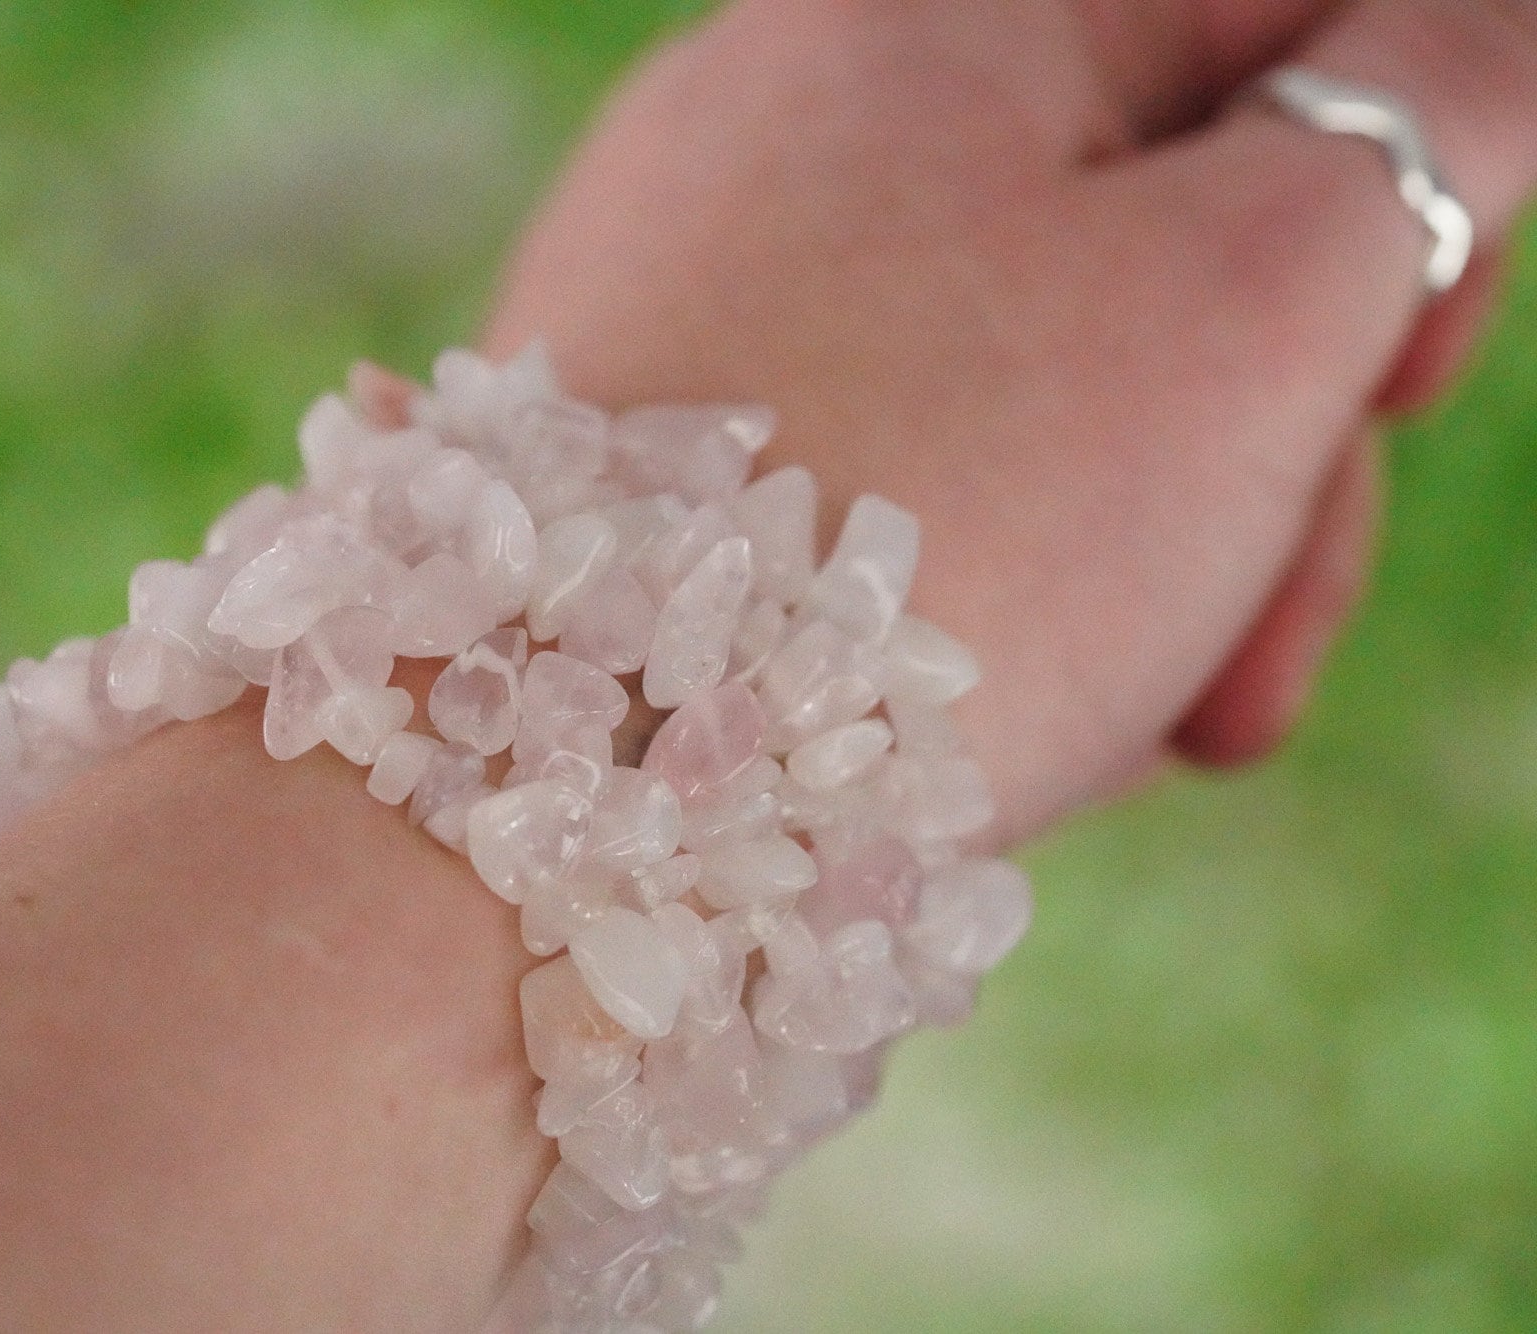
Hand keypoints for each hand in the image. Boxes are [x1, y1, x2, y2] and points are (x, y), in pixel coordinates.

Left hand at [488, 0, 1536, 842]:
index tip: (1407, 377)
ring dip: (1139, 559)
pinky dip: (990, 590)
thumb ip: (1416, 123)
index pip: (1268, 14)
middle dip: (1262, 451)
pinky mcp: (659, 458)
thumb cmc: (934, 528)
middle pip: (1148, 235)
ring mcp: (704, 296)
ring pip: (1035, 387)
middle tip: (1263, 659)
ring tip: (1124, 727)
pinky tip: (996, 723)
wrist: (572, 788)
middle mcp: (787, 125)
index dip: (1405, 186)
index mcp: (934, 21)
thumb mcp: (1245, 298)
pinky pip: (900, 482)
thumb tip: (1470, 52)